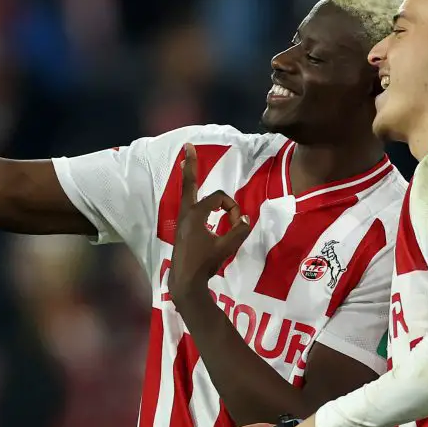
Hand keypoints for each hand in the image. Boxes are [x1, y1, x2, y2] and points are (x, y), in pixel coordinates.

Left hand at [169, 144, 250, 306]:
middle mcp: (186, 213)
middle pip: (190, 183)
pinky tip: (192, 192)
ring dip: (189, 177)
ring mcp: (182, 220)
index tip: (237, 224)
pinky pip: (188, 204)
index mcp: (196, 214)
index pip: (220, 199)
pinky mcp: (182, 228)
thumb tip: (245, 219)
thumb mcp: (227, 247)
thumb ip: (238, 231)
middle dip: (191, 165)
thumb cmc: (205, 263)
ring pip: (186, 193)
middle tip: (188, 146)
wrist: (185, 281)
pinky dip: (191, 194)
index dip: (232, 207)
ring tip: (186, 161)